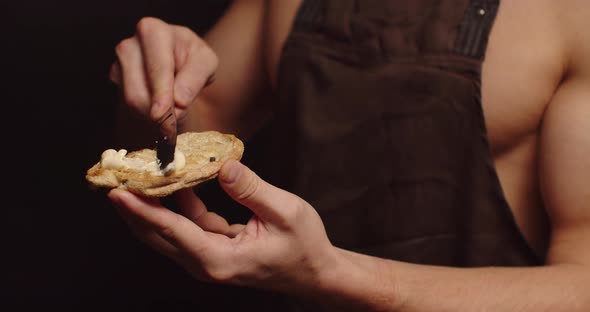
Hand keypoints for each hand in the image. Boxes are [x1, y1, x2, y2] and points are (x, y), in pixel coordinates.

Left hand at [107, 160, 337, 294]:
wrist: (315, 272)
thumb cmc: (304, 246)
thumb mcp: (285, 212)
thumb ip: (251, 189)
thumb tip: (222, 165)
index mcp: (220, 259)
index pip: (173, 232)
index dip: (143, 210)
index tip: (118, 193)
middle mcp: (207, 264)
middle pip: (158, 236)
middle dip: (134, 208)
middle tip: (116, 179)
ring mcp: (207, 259)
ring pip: (167, 233)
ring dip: (151, 206)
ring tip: (137, 178)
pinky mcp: (212, 250)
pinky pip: (185, 227)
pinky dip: (177, 206)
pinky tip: (176, 183)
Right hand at [110, 17, 216, 126]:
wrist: (178, 63)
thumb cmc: (192, 59)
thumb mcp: (206, 63)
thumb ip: (194, 79)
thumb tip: (178, 100)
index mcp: (153, 31)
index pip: (157, 68)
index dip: (161, 94)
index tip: (163, 114)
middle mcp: (130, 44)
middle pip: (139, 90)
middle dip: (158, 112)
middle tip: (173, 125)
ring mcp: (118, 64)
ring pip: (132, 102)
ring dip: (154, 115)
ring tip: (173, 110)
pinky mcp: (115, 81)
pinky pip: (128, 107)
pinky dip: (147, 114)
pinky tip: (159, 105)